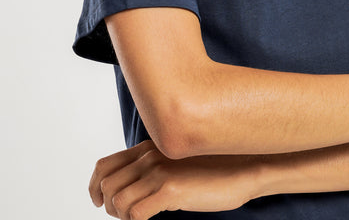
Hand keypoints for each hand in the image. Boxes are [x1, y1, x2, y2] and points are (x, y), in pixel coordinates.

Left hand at [89, 139, 260, 217]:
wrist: (243, 168)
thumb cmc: (212, 169)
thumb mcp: (177, 161)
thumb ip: (154, 166)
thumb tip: (133, 186)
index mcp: (148, 147)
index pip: (104, 166)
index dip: (95, 187)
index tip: (98, 202)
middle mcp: (149, 155)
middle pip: (106, 185)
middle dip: (108, 206)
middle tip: (123, 215)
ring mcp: (159, 170)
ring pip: (116, 201)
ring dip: (121, 216)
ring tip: (137, 218)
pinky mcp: (171, 188)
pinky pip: (135, 213)